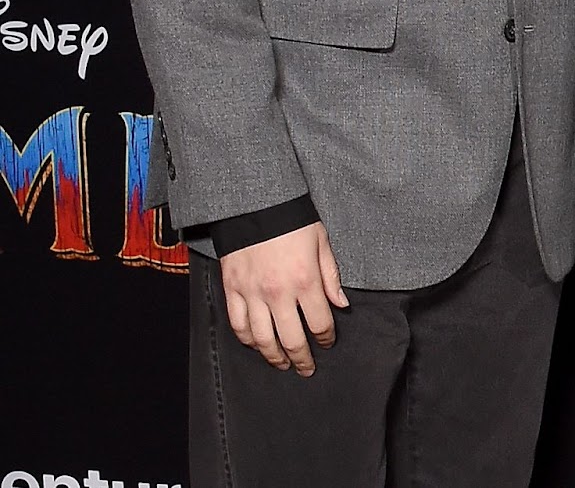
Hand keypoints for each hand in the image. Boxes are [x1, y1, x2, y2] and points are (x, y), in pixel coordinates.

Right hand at [219, 221, 347, 374]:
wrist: (255, 205)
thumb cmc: (294, 221)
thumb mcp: (322, 243)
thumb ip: (331, 276)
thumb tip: (342, 305)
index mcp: (305, 280)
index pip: (320, 323)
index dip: (326, 338)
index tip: (328, 342)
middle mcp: (279, 293)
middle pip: (292, 339)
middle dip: (302, 358)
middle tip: (307, 368)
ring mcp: (252, 294)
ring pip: (262, 339)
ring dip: (274, 356)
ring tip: (283, 364)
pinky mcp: (232, 290)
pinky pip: (238, 325)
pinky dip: (248, 340)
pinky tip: (257, 344)